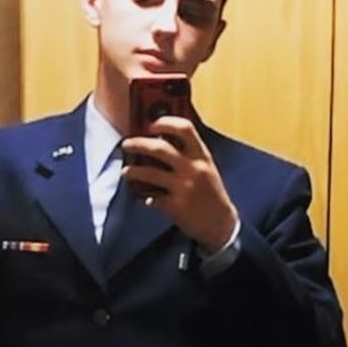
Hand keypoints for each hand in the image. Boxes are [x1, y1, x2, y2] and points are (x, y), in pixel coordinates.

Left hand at [121, 116, 237, 252]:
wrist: (221, 224)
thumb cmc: (211, 194)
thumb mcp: (206, 168)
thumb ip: (189, 154)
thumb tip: (160, 140)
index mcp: (202, 156)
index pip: (185, 129)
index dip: (165, 122)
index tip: (150, 124)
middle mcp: (193, 169)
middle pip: (160, 148)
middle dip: (138, 144)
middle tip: (127, 145)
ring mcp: (184, 188)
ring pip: (150, 173)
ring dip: (133, 171)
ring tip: (126, 171)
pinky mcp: (176, 206)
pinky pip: (152, 199)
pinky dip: (145, 198)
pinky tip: (143, 198)